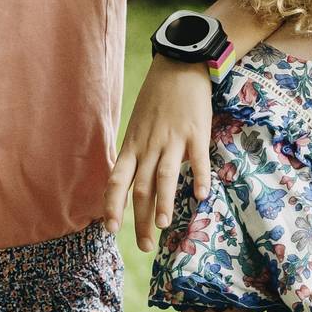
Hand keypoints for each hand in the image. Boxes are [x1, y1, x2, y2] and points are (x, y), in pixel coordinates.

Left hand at [107, 54, 214, 252]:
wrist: (179, 66)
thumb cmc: (157, 99)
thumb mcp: (138, 126)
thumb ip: (137, 154)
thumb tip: (135, 184)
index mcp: (133, 146)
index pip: (117, 181)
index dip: (113, 205)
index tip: (111, 228)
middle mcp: (149, 146)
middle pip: (142, 188)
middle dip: (141, 219)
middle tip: (144, 246)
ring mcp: (173, 139)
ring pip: (165, 176)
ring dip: (164, 202)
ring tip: (164, 225)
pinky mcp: (196, 132)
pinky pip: (197, 159)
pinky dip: (199, 177)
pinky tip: (201, 196)